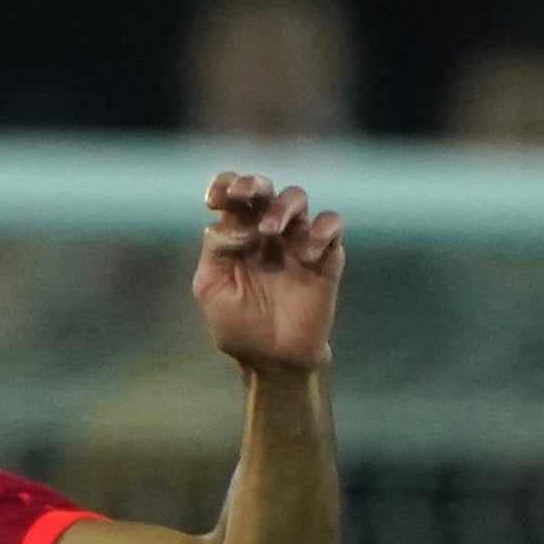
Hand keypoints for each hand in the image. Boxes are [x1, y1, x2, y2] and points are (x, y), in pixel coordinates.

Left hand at [193, 170, 342, 373]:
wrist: (272, 359)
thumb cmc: (238, 326)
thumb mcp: (212, 289)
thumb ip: (216, 252)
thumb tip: (223, 222)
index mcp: (237, 235)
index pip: (232, 198)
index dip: (224, 186)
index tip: (214, 198)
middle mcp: (267, 231)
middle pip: (264, 190)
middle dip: (253, 183)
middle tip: (242, 193)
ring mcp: (297, 240)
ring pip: (297, 198)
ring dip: (282, 207)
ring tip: (269, 231)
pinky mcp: (326, 255)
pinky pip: (331, 224)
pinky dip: (320, 231)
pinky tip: (307, 256)